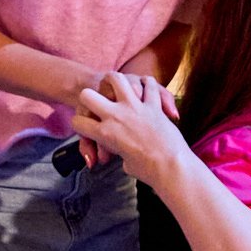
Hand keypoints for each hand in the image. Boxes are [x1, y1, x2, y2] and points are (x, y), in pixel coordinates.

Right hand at [72, 72, 187, 183]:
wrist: (173, 166)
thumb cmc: (149, 171)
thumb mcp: (126, 164)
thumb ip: (118, 151)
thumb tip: (115, 152)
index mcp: (105, 134)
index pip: (78, 122)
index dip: (78, 124)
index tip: (83, 126)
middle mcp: (116, 117)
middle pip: (87, 95)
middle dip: (87, 98)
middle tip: (93, 104)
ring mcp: (135, 107)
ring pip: (117, 79)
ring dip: (114, 82)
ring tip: (115, 87)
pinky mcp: (153, 105)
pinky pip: (149, 85)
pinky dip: (147, 84)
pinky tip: (144, 87)